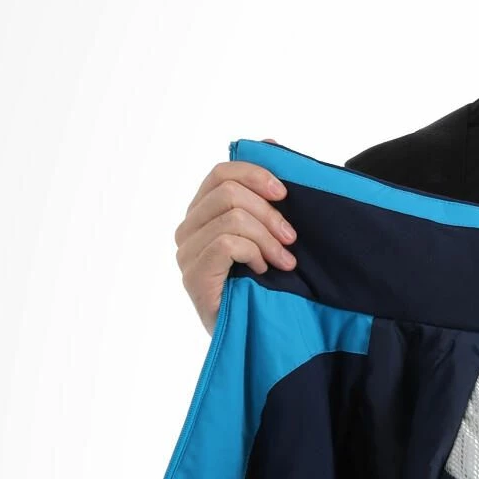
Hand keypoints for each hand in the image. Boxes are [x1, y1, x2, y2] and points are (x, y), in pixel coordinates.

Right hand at [175, 142, 295, 333]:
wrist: (260, 337)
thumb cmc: (268, 284)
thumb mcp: (273, 232)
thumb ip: (267, 192)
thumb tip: (268, 141)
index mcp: (204, 213)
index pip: (221, 173)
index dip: (255, 174)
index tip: (286, 195)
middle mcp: (188, 229)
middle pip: (228, 192)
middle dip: (269, 213)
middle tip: (292, 240)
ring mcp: (187, 253)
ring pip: (231, 216)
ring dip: (268, 238)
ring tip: (285, 262)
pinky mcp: (193, 276)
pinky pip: (226, 243)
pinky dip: (254, 253)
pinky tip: (265, 272)